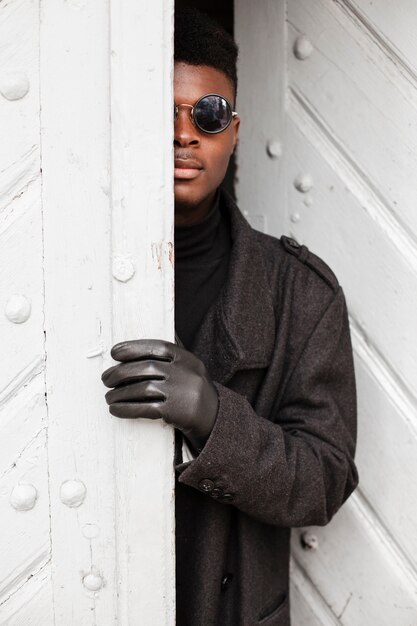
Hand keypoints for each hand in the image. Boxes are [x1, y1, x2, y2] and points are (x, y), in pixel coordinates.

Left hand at [101, 339, 218, 451]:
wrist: (214, 417)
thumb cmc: (193, 389)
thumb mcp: (190, 367)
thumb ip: (172, 354)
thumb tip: (151, 336)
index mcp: (187, 358)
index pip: (157, 347)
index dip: (134, 347)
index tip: (114, 353)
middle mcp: (185, 373)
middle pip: (146, 368)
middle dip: (120, 373)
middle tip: (106, 378)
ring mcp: (181, 393)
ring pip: (143, 389)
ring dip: (120, 393)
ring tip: (109, 396)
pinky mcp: (176, 413)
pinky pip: (146, 409)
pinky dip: (127, 409)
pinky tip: (116, 410)